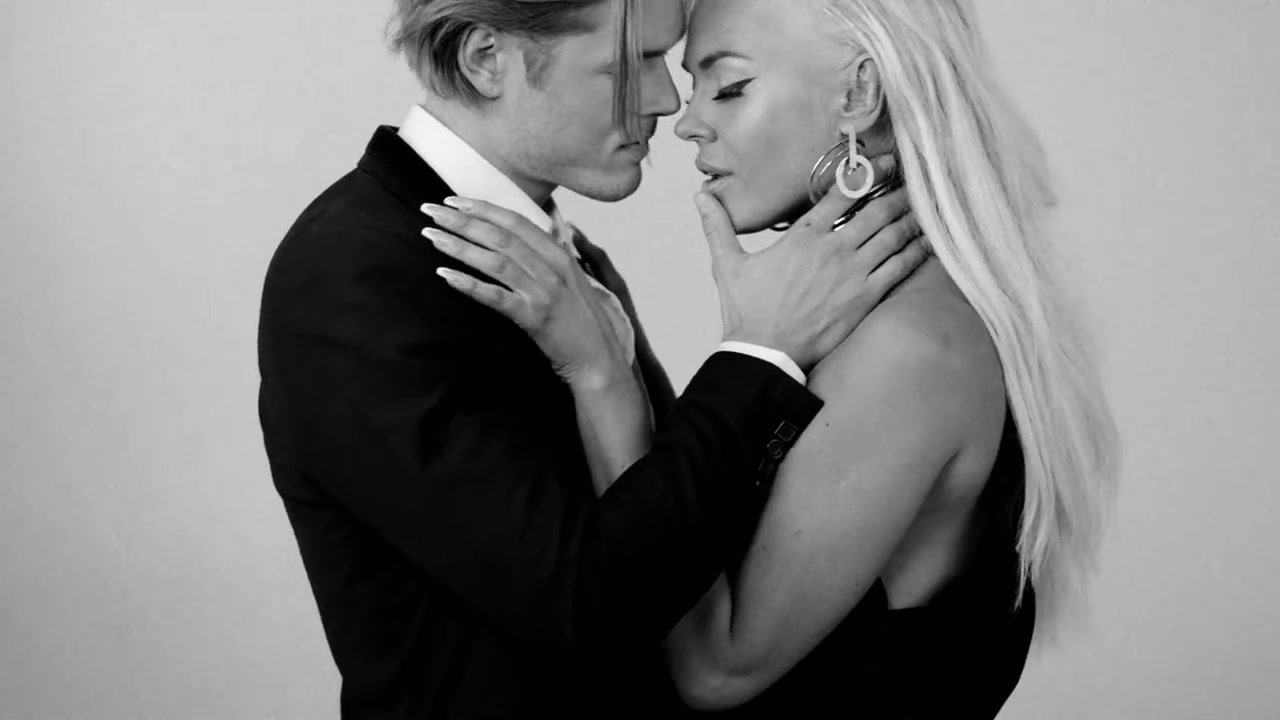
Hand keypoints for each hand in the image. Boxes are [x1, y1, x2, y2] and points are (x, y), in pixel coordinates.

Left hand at [420, 198, 627, 387]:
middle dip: (462, 221)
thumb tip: (550, 226)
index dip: (483, 208)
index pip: (516, 221)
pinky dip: (470, 284)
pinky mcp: (534, 318)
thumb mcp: (575, 279)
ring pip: (495, 261)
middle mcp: (552, 268)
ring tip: (432, 236)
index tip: (454, 199)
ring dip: (460, 246)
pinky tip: (446, 275)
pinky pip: (496, 297)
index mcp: (560, 255)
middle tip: (431, 210)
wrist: (598, 359)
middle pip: (501, 236)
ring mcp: (543, 292)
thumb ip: (557, 252)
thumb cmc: (583, 322)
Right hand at [696, 165, 928, 372]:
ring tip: (926, 207)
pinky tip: (929, 243)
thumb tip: (700, 198)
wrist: (764, 353)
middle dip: (899, 193)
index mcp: (802, 236)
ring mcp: (852, 274)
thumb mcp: (727, 264)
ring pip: (892, 237)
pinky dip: (916, 253)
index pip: (842, 194)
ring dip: (911, 219)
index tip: (886, 162)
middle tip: (916, 180)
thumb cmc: (746, 311)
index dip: (868, 174)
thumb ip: (718, 227)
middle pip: (876, 211)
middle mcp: (832, 250)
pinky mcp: (864, 299)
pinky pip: (899, 269)